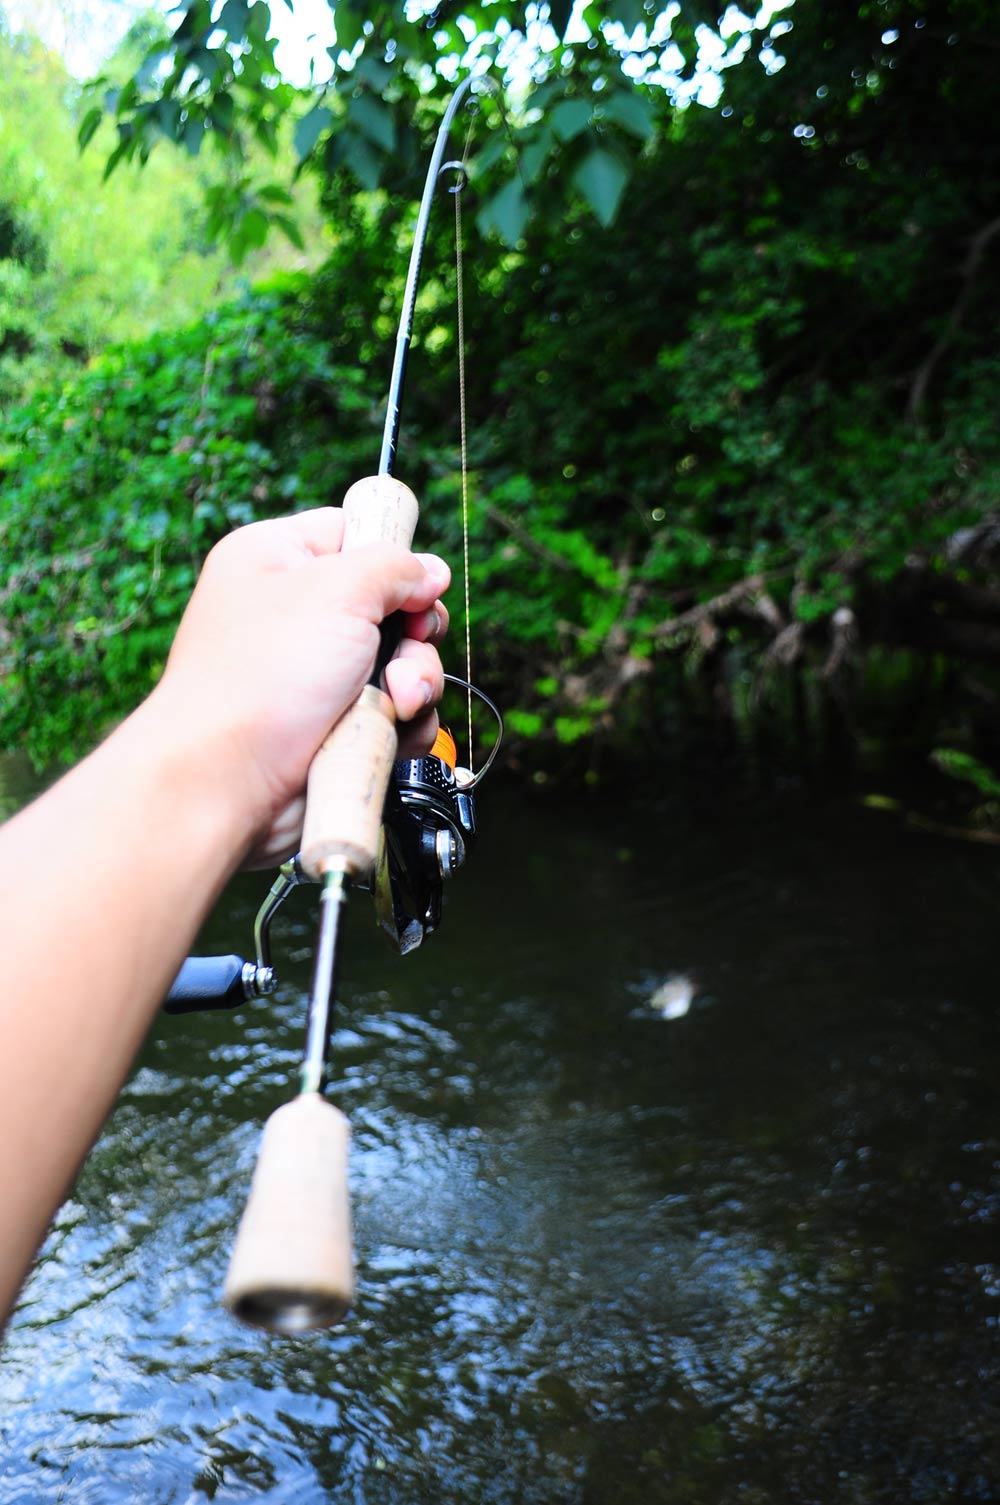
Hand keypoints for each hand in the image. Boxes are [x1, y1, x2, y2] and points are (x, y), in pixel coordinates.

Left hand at [152, 507, 449, 865]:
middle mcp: (294, 613)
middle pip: (390, 605)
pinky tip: (389, 732)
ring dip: (413, 683)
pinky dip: (402, 724)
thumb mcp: (337, 589)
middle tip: (404, 649)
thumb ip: (394, 566)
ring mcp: (314, 674)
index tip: (416, 587)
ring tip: (394, 701)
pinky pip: (392, 713)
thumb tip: (429, 570)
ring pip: (400, 664)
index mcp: (276, 559)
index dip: (394, 558)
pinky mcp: (332, 725)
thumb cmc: (261, 677)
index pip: (352, 532)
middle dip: (413, 634)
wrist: (227, 780)